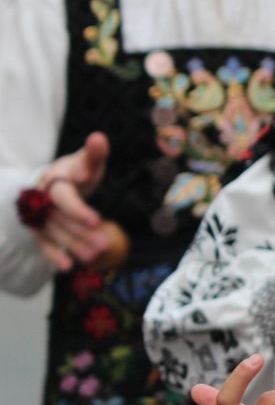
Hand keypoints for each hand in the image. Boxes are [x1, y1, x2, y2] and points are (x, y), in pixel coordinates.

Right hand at [32, 132, 112, 270]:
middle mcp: (42, 200)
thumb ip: (94, 154)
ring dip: (75, 245)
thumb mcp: (85, 161)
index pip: (64, 197)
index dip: (77, 209)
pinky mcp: (40, 230)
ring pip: (56, 233)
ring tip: (96, 255)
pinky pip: (44, 244)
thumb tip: (99, 137)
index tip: (96, 220)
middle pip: (61, 219)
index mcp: (53, 180)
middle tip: (104, 245)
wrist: (54, 182)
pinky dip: (54, 256)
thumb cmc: (76, 171)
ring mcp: (39, 216)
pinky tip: (68, 267)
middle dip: (81, 233)